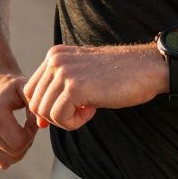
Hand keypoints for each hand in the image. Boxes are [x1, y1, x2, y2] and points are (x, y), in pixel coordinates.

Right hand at [0, 72, 38, 169]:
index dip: (31, 134)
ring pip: (5, 162)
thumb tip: (43, 126)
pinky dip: (8, 153)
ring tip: (18, 131)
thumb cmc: (13, 88)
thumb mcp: (27, 90)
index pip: (19, 142)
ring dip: (18, 150)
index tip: (31, 121)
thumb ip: (37, 108)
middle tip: (26, 127)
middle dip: (25, 143)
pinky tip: (8, 135)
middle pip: (13, 154)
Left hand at [23, 44, 164, 130]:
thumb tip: (37, 123)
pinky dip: (74, 123)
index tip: (69, 110)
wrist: (146, 68)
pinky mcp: (74, 87)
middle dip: (56, 115)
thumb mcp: (81, 76)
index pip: (31, 90)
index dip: (45, 108)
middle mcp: (55, 60)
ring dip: (66, 119)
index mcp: (54, 55)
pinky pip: (59, 118)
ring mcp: (63, 72)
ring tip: (88, 109)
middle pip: (35, 103)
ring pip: (45, 112)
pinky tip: (92, 110)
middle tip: (81, 110)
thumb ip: (57, 91)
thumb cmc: (117, 76)